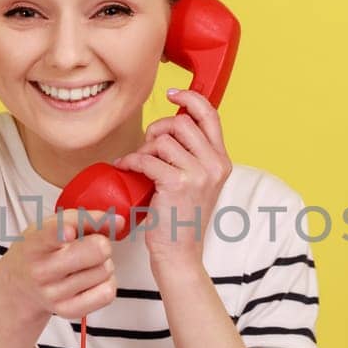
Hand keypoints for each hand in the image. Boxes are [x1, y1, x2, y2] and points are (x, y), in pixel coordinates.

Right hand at [0, 209, 123, 347]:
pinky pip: (107, 293)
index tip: (69, 231)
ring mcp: (54, 294)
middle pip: (96, 250)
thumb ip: (83, 219)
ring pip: (105, 270)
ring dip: (103, 264)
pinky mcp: (68, 311)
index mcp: (35, 243)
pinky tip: (91, 280)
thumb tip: (117, 222)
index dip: (63, 230)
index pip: (49, 234)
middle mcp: (41, 270)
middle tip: (91, 246)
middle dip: (102, 244)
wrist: (19, 286)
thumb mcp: (50, 226)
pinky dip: (106, 284)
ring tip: (85, 264)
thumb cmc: (38, 252)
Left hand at [113, 88, 230, 273]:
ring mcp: (198, 173)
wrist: (180, 253)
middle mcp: (215, 164)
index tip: (173, 95)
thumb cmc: (182, 219)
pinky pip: (147, 158)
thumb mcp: (198, 182)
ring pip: (163, 139)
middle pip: (180, 123)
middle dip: (158, 130)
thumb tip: (170, 126)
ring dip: (144, 149)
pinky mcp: (177, 183)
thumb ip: (193, 155)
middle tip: (149, 148)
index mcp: (222, 161)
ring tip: (141, 165)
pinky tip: (126, 168)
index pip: (211, 115)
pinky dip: (131, 162)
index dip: (190, 99)